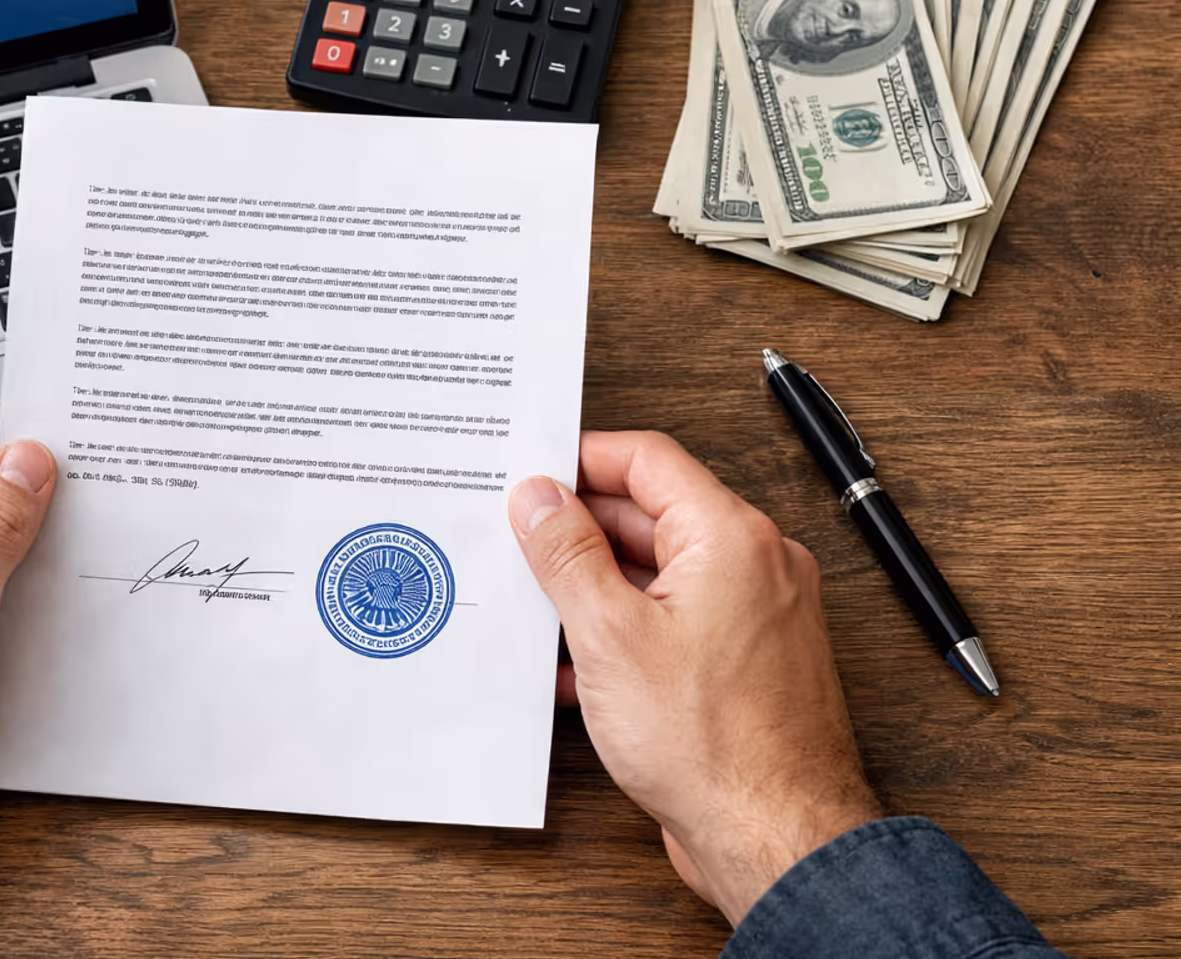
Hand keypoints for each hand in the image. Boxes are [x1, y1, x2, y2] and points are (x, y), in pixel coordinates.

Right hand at [508, 431, 881, 923]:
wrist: (778, 838)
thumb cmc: (715, 745)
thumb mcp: (609, 634)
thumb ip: (567, 555)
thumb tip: (540, 499)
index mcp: (730, 537)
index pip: (647, 460)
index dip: (581, 459)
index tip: (531, 475)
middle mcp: (756, 565)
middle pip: (653, 514)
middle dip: (580, 529)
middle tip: (518, 542)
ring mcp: (758, 615)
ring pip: (662, 573)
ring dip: (599, 586)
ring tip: (539, 608)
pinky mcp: (748, 663)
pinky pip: (679, 621)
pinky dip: (629, 630)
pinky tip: (580, 667)